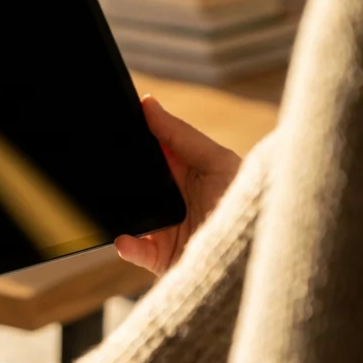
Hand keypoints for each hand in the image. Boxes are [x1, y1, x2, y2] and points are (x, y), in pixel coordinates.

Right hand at [114, 96, 239, 275]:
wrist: (255, 258)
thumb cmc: (247, 205)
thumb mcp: (218, 163)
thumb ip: (182, 135)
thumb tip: (149, 104)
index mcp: (192, 170)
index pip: (158, 146)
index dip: (140, 132)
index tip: (121, 117)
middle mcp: (178, 198)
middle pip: (141, 179)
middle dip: (124, 171)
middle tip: (108, 160)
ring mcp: (168, 228)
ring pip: (132, 213)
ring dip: (122, 209)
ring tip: (113, 202)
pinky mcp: (162, 257)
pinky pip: (135, 249)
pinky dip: (127, 244)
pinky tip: (126, 239)